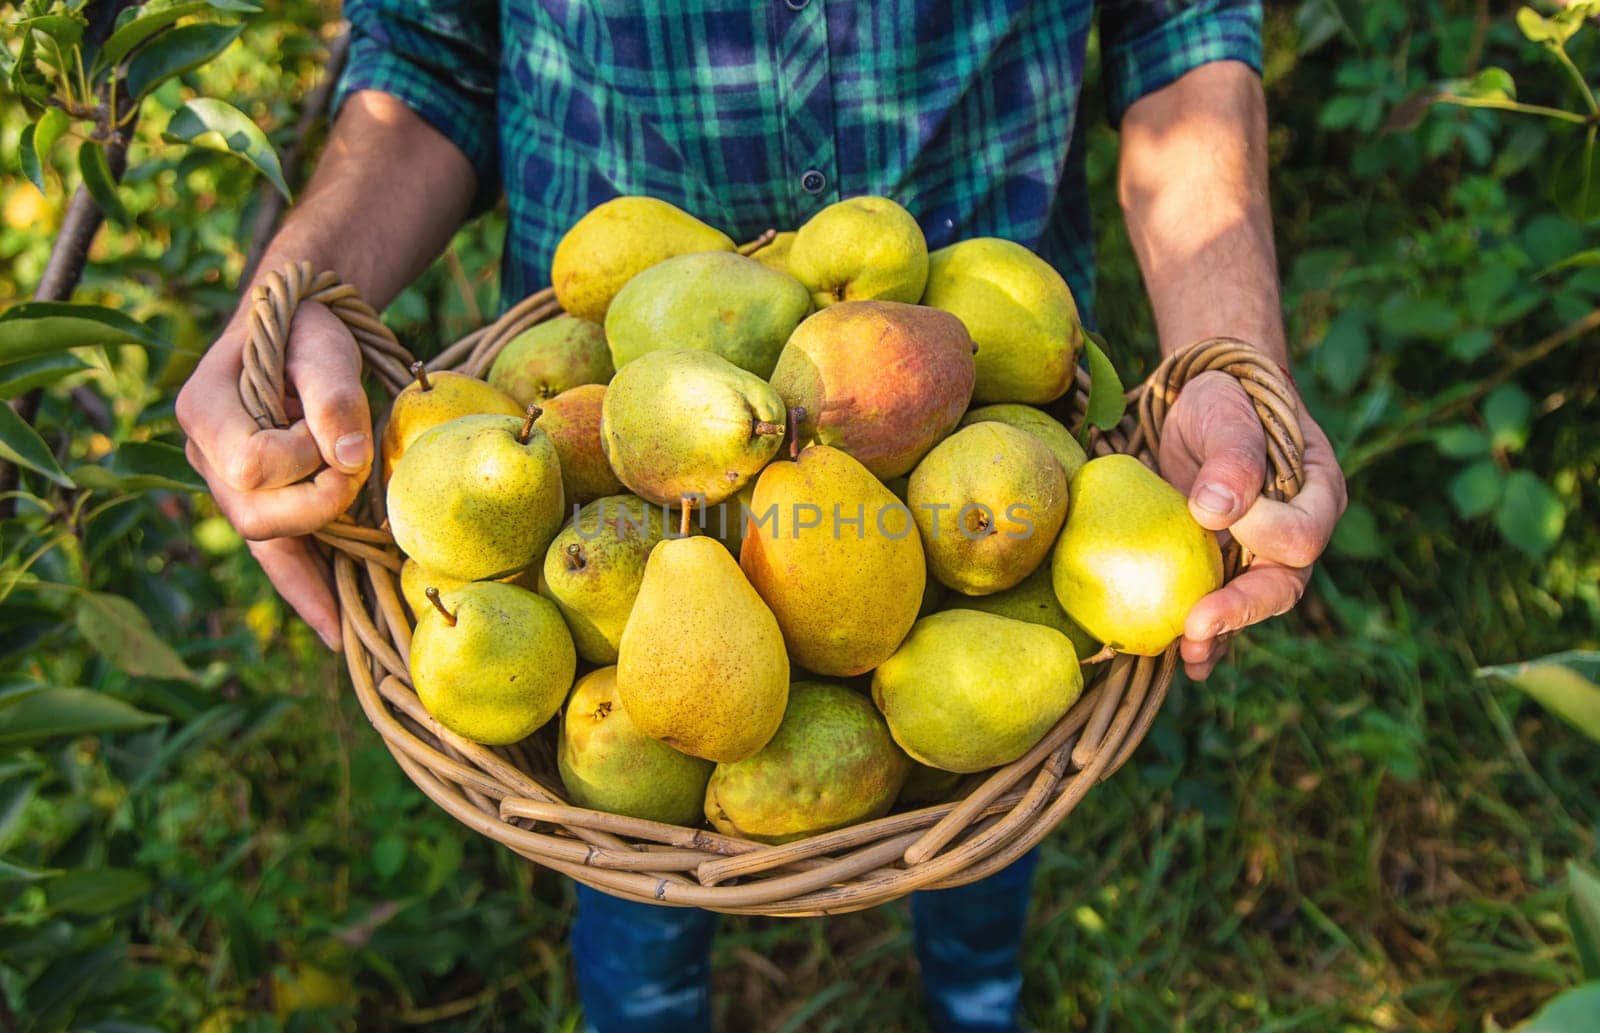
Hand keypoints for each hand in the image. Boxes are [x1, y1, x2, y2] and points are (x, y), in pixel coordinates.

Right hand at [176, 300, 371, 649]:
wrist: (298, 323)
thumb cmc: (308, 328)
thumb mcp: (324, 344)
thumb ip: (333, 393)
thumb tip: (348, 456)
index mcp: (205, 410)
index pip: (252, 465)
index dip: (303, 459)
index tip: (338, 433)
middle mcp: (205, 456)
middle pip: (255, 516)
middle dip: (319, 507)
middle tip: (361, 479)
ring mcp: (227, 484)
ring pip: (266, 543)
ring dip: (317, 568)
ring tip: (359, 616)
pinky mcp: (259, 500)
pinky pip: (278, 554)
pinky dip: (308, 588)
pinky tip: (338, 627)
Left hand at [1157, 370, 1346, 679]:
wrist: (1202, 401)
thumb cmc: (1225, 399)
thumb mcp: (1227, 410)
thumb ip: (1232, 454)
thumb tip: (1216, 509)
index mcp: (1316, 495)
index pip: (1300, 535)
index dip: (1262, 533)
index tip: (1214, 511)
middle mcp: (1296, 534)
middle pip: (1281, 587)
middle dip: (1240, 610)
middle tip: (1197, 626)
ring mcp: (1259, 557)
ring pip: (1249, 607)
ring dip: (1220, 635)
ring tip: (1188, 657)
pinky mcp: (1221, 567)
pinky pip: (1217, 607)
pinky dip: (1201, 634)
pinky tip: (1177, 658)